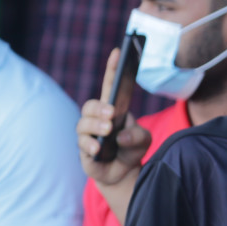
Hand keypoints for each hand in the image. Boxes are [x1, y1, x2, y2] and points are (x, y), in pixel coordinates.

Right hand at [77, 47, 152, 185]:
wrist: (124, 174)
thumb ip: (139, 136)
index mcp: (113, 108)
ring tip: (107, 130)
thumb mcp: (144, 140)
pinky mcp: (84, 151)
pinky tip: (98, 149)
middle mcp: (97, 118)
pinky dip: (90, 145)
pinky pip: (82, 145)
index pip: (111, 85)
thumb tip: (121, 136)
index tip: (119, 51)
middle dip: (100, 107)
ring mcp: (88, 135)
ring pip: (83, 124)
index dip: (113, 68)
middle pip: (91, 105)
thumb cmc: (131, 149)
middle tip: (112, 113)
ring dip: (96, 125)